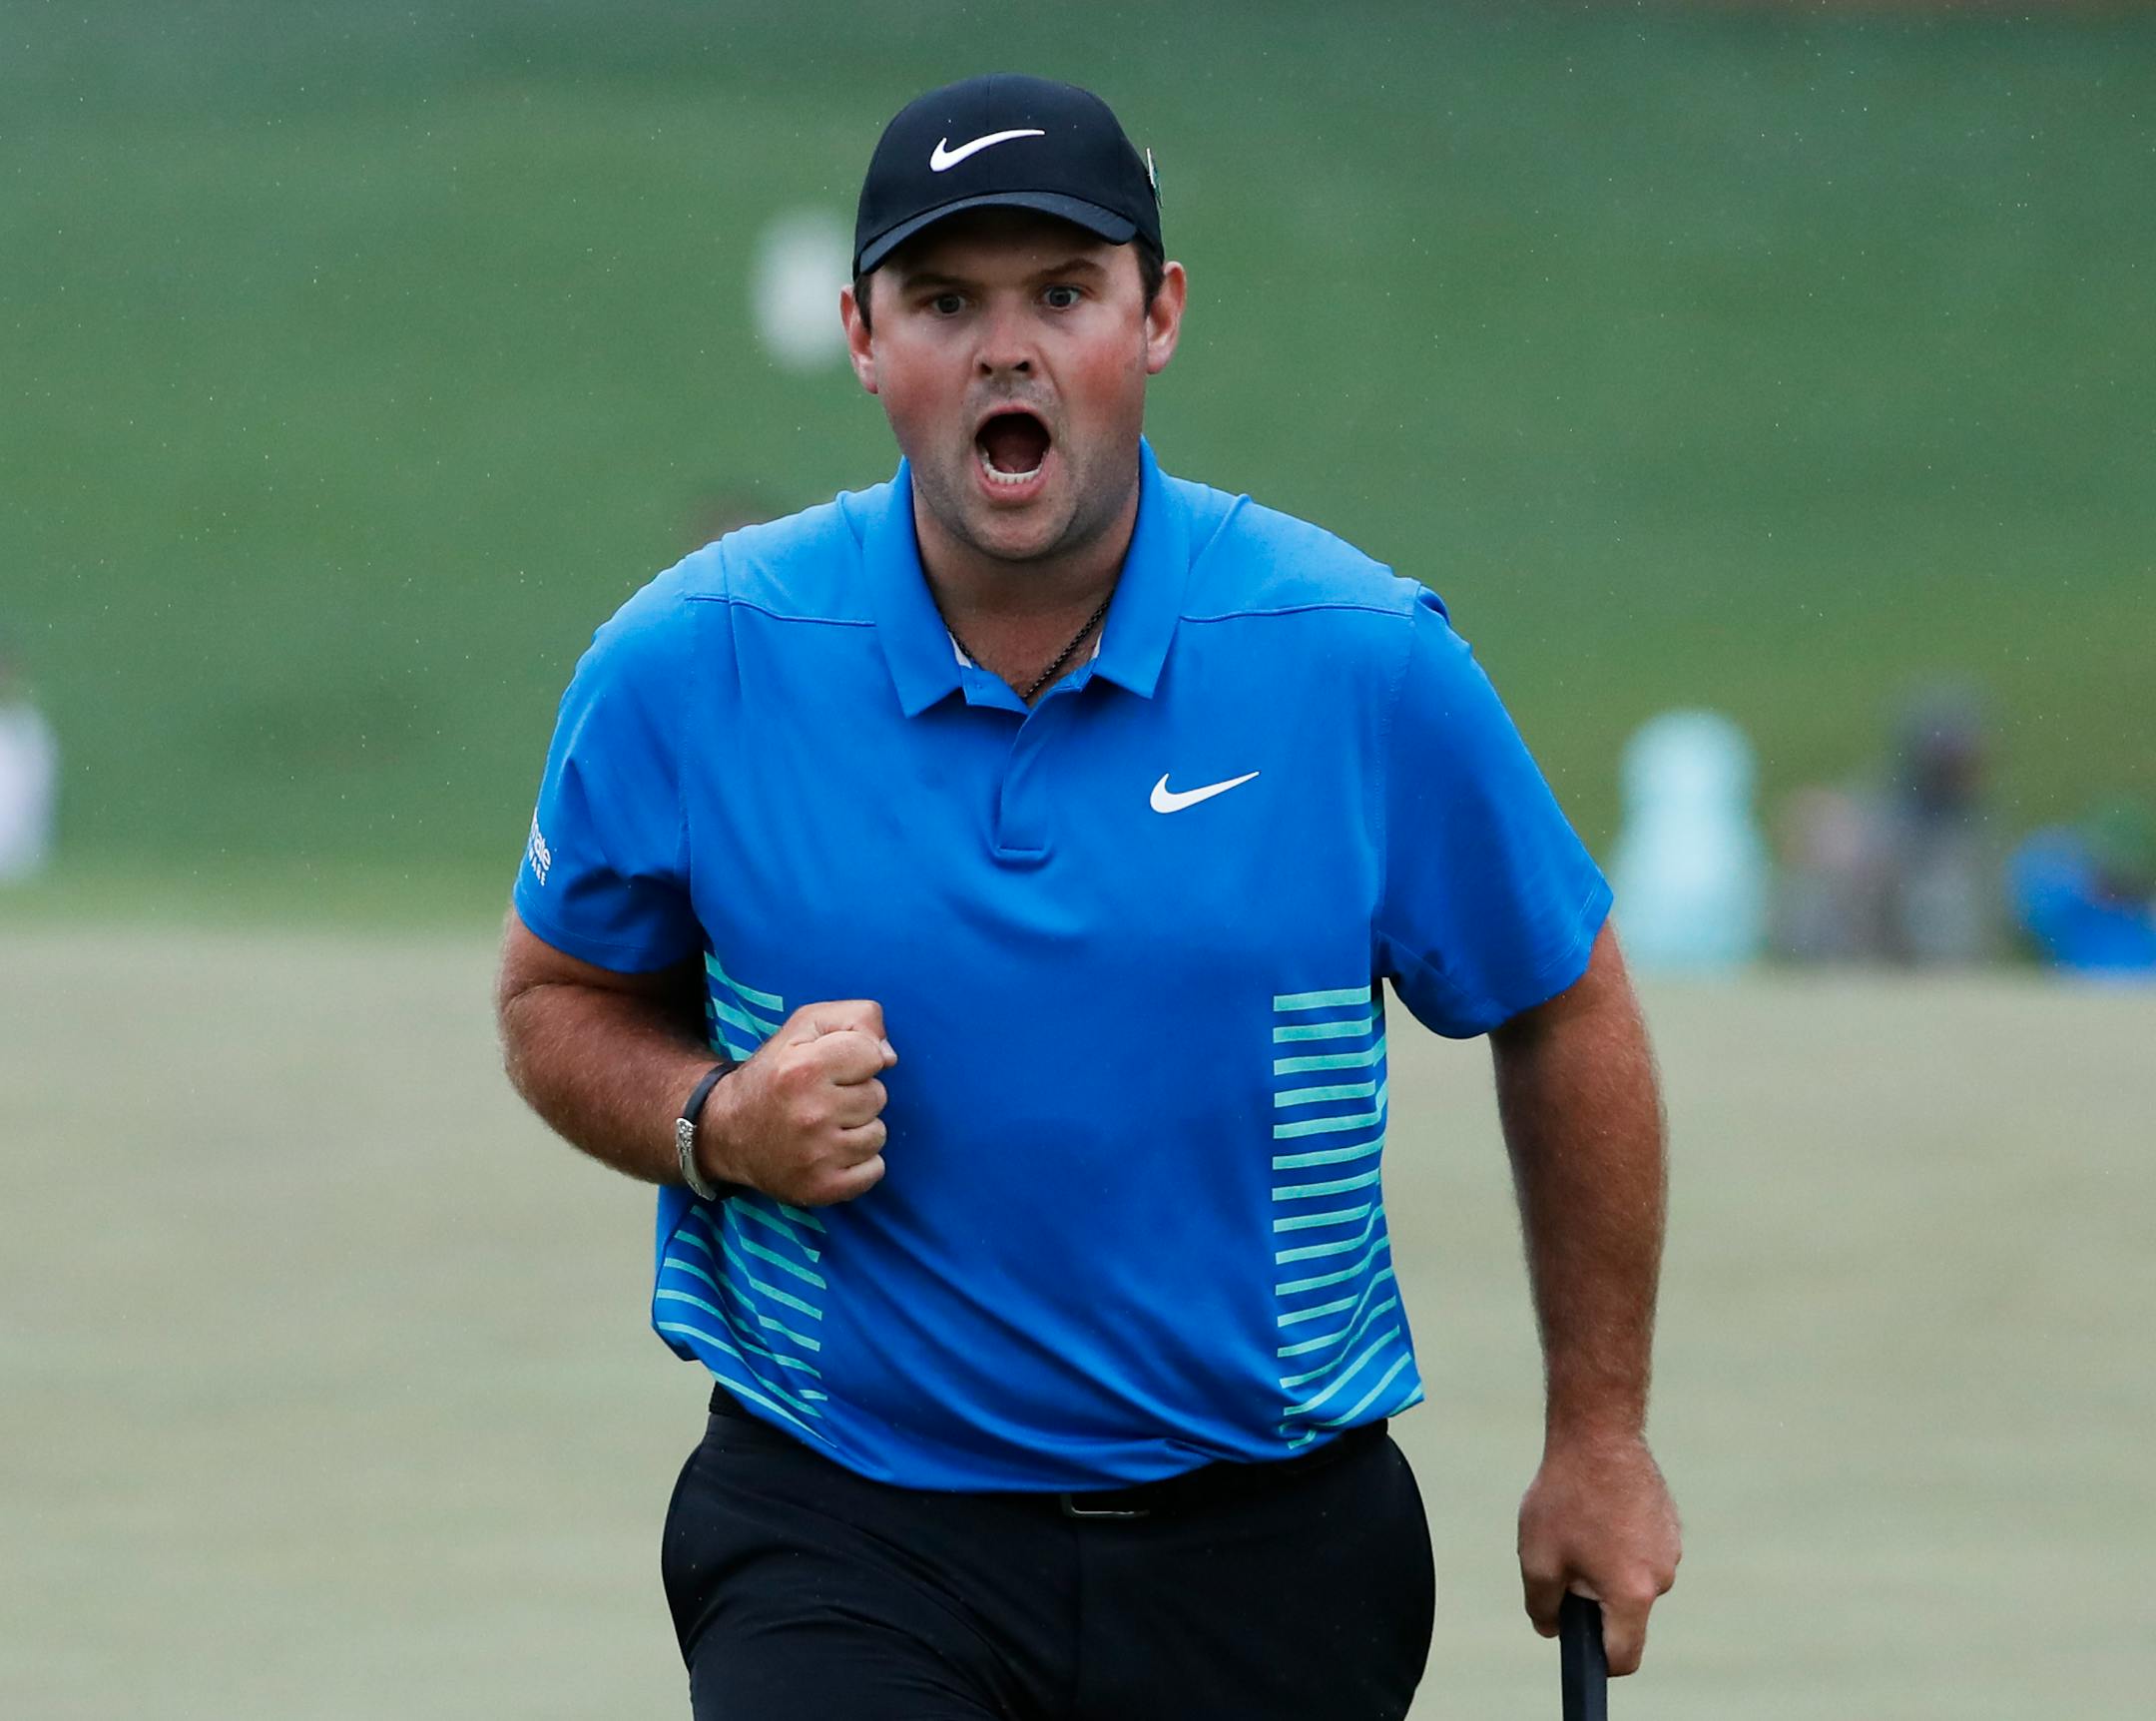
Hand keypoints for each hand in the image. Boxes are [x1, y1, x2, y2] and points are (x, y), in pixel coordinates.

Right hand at [699, 1000, 897, 1205]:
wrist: (727, 1132)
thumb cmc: (775, 1073)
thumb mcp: (805, 1026)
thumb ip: (857, 1018)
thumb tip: (889, 1057)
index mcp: (804, 1069)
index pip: (872, 1055)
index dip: (856, 1058)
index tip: (832, 1067)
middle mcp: (810, 1113)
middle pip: (878, 1096)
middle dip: (856, 1093)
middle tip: (823, 1099)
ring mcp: (816, 1157)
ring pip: (878, 1134)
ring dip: (859, 1128)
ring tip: (826, 1125)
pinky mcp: (821, 1188)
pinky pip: (875, 1170)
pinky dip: (860, 1163)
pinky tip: (831, 1152)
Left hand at [1517, 1430, 1679, 1675]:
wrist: (1598, 1433)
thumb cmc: (1566, 1496)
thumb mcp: (1537, 1557)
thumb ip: (1542, 1605)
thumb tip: (1551, 1629)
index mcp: (1632, 1594)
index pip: (1624, 1656)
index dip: (1598, 1663)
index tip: (1580, 1651)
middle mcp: (1662, 1577)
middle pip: (1626, 1613)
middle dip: (1595, 1599)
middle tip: (1567, 1559)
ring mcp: (1671, 1549)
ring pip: (1634, 1578)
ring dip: (1608, 1566)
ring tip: (1582, 1525)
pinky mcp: (1671, 1524)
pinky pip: (1642, 1550)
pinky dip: (1621, 1542)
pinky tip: (1599, 1509)